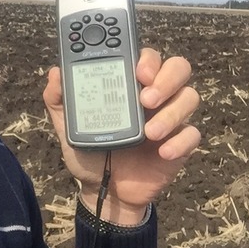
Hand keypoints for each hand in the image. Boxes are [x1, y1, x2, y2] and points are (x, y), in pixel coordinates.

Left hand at [42, 48, 200, 225]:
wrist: (104, 190)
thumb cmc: (90, 150)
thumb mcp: (69, 125)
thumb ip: (59, 99)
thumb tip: (55, 74)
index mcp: (130, 83)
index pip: (147, 57)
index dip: (148, 58)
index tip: (138, 69)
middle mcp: (154, 95)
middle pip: (178, 68)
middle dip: (166, 78)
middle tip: (146, 98)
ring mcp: (170, 118)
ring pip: (190, 97)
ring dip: (172, 112)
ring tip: (149, 131)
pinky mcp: (180, 144)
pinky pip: (193, 135)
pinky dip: (180, 142)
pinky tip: (163, 152)